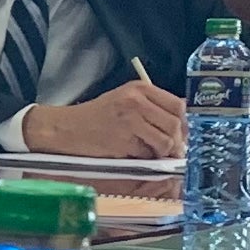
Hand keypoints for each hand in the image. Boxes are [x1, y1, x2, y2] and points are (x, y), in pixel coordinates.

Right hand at [24, 81, 185, 158]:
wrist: (65, 129)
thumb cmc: (94, 119)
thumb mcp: (124, 103)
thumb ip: (151, 108)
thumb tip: (181, 123)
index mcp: (140, 89)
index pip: (178, 106)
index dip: (184, 125)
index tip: (179, 137)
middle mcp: (137, 100)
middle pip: (175, 124)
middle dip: (176, 143)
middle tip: (168, 153)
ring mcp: (130, 119)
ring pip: (166, 141)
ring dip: (162, 154)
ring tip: (150, 156)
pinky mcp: (123, 139)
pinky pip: (148, 155)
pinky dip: (145, 160)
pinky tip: (133, 157)